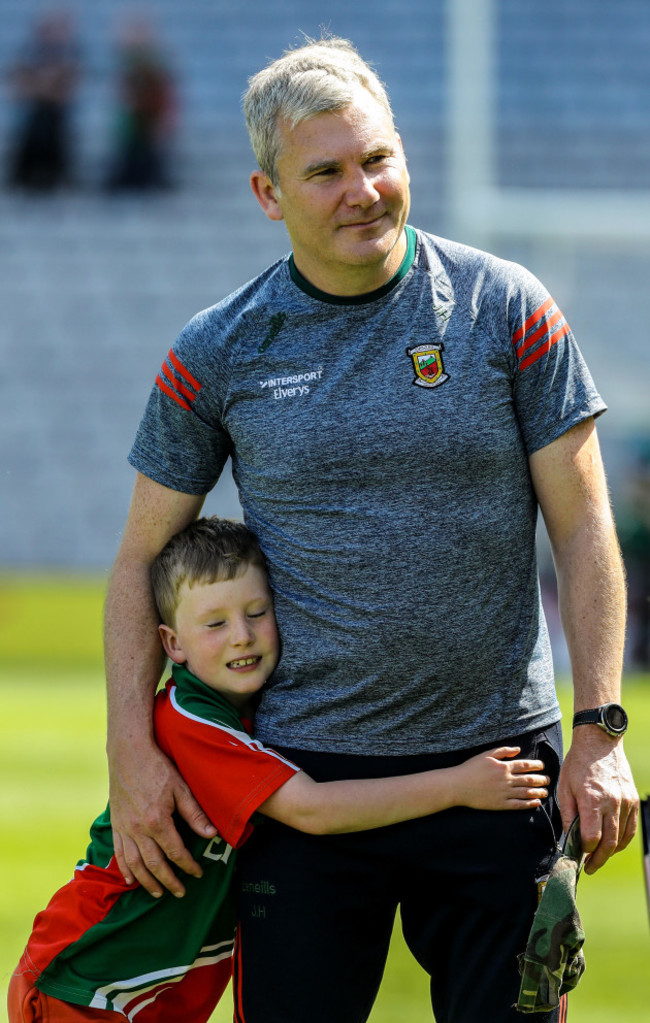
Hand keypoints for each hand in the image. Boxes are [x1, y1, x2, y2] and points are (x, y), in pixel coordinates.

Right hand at [109, 740, 216, 897]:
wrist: (128, 753)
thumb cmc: (157, 768)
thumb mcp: (181, 788)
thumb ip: (194, 813)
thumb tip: (211, 834)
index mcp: (157, 821)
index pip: (175, 852)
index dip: (188, 866)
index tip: (198, 873)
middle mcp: (138, 829)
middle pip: (154, 864)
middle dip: (169, 882)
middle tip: (180, 893)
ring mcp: (124, 828)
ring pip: (135, 864)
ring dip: (147, 882)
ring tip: (158, 893)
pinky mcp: (116, 824)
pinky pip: (119, 854)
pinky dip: (125, 870)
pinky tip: (131, 880)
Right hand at [455, 746, 548, 809]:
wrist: (458, 786)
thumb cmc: (470, 768)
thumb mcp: (486, 754)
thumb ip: (503, 751)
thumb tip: (518, 749)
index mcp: (503, 767)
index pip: (525, 765)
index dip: (536, 766)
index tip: (542, 766)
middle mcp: (506, 780)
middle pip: (528, 779)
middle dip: (540, 779)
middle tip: (548, 780)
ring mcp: (504, 793)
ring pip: (526, 792)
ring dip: (538, 792)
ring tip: (545, 792)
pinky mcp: (500, 804)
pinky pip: (518, 804)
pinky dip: (529, 804)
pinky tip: (536, 803)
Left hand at [558, 728, 638, 873]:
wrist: (599, 742)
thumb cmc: (578, 764)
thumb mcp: (564, 787)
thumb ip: (568, 815)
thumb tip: (569, 838)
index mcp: (591, 800)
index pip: (592, 837)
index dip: (585, 850)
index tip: (578, 854)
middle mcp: (612, 803)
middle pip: (609, 842)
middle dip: (599, 859)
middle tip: (590, 868)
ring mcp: (625, 802)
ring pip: (622, 838)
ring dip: (611, 852)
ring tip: (600, 857)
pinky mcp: (632, 799)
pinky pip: (631, 827)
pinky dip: (623, 840)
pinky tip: (613, 845)